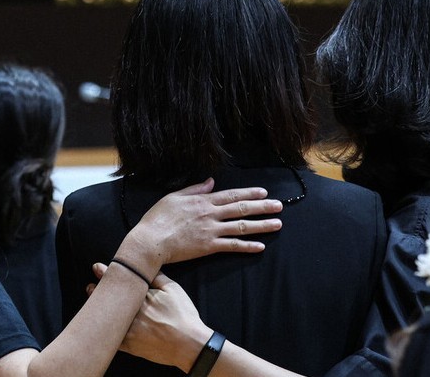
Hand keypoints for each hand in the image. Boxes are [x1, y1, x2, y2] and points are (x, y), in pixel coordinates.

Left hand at [89, 265, 210, 371]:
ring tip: (92, 301)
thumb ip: (158, 277)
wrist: (189, 344)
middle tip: (90, 286)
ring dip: (97, 309)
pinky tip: (100, 325)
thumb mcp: (173, 289)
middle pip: (109, 298)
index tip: (97, 267)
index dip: (105, 272)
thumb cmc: (183, 315)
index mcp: (141, 296)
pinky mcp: (129, 346)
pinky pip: (111, 338)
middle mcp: (132, 312)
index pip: (120, 281)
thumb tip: (147, 267)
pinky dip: (104, 331)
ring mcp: (128, 330)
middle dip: (96, 290)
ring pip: (107, 318)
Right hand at [120, 178, 281, 271]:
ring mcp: (211, 231)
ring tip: (277, 225)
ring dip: (261, 225)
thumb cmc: (158, 218)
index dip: (249, 194)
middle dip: (263, 207)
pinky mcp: (209, 247)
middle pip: (241, 209)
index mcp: (203, 201)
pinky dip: (247, 246)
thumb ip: (195, 189)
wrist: (151, 240)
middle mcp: (211, 214)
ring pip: (241, 227)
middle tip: (279, 206)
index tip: (263, 193)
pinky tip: (261, 246)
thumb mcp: (174, 196)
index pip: (231, 195)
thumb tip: (210, 182)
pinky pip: (232, 246)